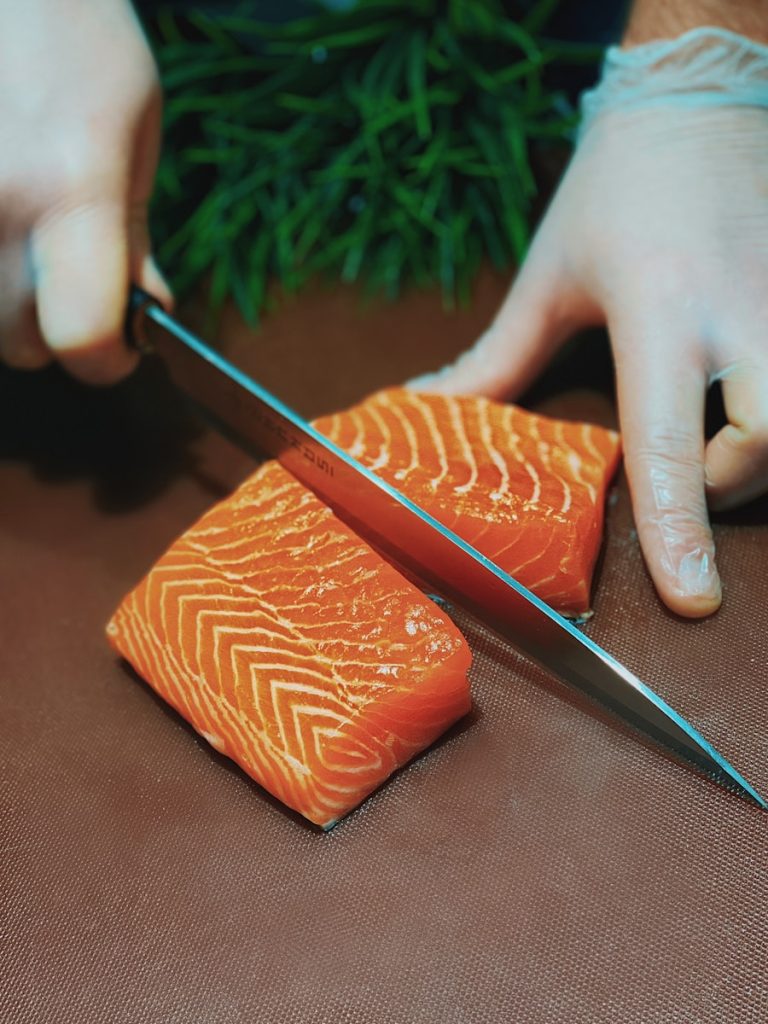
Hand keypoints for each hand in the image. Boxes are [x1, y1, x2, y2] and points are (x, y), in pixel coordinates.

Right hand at [0, 0, 170, 384]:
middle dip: (56, 325)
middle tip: (67, 267)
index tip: (122, 346)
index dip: (109, 359)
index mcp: (71, 187)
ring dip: (5, 303)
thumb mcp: (133, 134)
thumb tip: (143, 317)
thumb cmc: (73, 36)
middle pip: (23, 345)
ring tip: (20, 227)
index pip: (84, 337)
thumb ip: (133, 239)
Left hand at [409, 105, 767, 616]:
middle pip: (766, 442)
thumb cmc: (614, 188)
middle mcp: (740, 310)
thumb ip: (494, 360)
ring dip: (756, 454)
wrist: (699, 98)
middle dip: (728, 488)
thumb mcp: (549, 277)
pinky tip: (744, 400)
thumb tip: (425, 411)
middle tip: (690, 482)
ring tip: (712, 441)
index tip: (690, 598)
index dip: (679, 528)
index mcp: (659, 307)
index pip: (670, 439)